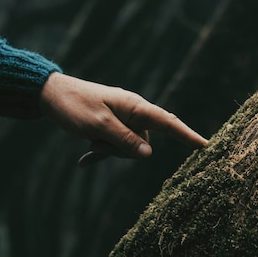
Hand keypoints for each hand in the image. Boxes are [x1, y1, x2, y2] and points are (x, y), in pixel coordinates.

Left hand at [39, 72, 207, 165]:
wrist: (51, 94)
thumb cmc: (75, 106)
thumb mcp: (99, 125)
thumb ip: (125, 140)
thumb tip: (149, 153)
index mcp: (135, 106)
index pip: (168, 122)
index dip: (187, 135)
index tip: (206, 145)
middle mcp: (133, 111)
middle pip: (144, 141)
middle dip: (124, 150)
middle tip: (98, 141)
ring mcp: (122, 118)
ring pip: (128, 146)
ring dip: (109, 149)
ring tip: (88, 139)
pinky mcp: (110, 125)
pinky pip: (113, 145)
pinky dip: (100, 152)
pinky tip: (83, 162)